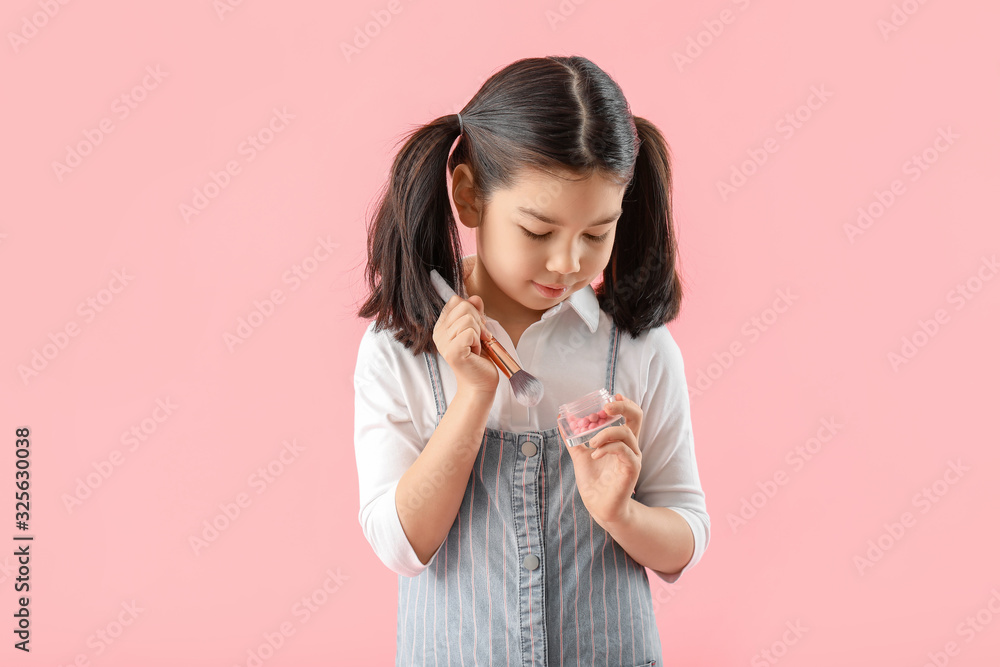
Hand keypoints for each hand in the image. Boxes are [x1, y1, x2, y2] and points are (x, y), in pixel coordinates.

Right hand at [432, 294, 498, 396]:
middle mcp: (439, 333)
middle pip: (463, 306)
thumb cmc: (479, 358)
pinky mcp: (452, 352)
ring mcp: (444, 343)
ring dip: (479, 333)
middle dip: (478, 321)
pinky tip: (475, 353)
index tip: (476, 328)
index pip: (456, 301)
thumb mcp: (478, 329)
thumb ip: (475, 312)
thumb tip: (475, 297)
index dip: (472, 311)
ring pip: (468, 319)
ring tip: (476, 347)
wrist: (480, 383)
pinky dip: (478, 342)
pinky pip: (470, 332)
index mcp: (442, 326)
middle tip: (478, 339)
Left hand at [564, 393, 642, 526]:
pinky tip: (594, 454)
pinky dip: (607, 448)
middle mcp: (630, 446)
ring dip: (605, 432)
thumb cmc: (594, 482)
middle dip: (622, 406)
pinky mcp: (632, 469)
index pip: (630, 415)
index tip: (611, 396)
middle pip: (636, 416)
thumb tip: (561, 421)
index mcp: (620, 440)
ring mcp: (633, 457)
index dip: (623, 402)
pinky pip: (623, 451)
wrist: (599, 507)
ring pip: (626, 433)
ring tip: (591, 442)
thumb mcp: (580, 456)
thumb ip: (573, 439)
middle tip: (605, 407)